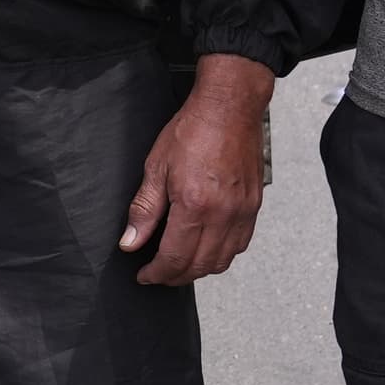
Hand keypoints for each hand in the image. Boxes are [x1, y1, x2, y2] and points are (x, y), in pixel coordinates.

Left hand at [121, 56, 273, 286]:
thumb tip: (130, 242)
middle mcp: (223, 214)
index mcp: (195, 206)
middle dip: (175, 276)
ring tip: (179, 265)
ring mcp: (242, 212)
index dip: (157, 273)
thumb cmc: (193, 130)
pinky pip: (240, 244)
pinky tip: (206, 248)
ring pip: (222, 261)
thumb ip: (144, 210)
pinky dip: (222, 255)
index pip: (174, 258)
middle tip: (158, 274)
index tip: (144, 275)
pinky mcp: (253, 206)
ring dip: (199, 269)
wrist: (229, 108)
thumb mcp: (156, 167)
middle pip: (199, 266)